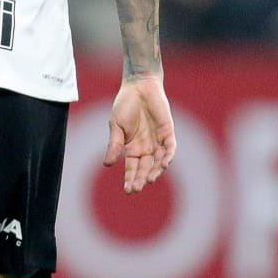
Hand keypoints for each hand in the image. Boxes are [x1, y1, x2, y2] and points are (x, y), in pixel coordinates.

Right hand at [105, 75, 176, 193]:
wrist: (138, 86)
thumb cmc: (125, 104)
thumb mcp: (116, 126)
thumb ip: (114, 145)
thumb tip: (107, 164)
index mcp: (132, 147)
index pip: (132, 167)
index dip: (130, 178)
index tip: (128, 190)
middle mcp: (146, 147)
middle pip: (145, 168)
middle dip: (141, 179)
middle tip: (137, 189)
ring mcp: (158, 140)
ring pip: (158, 161)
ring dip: (155, 171)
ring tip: (150, 180)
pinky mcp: (168, 132)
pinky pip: (170, 148)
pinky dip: (167, 157)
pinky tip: (162, 164)